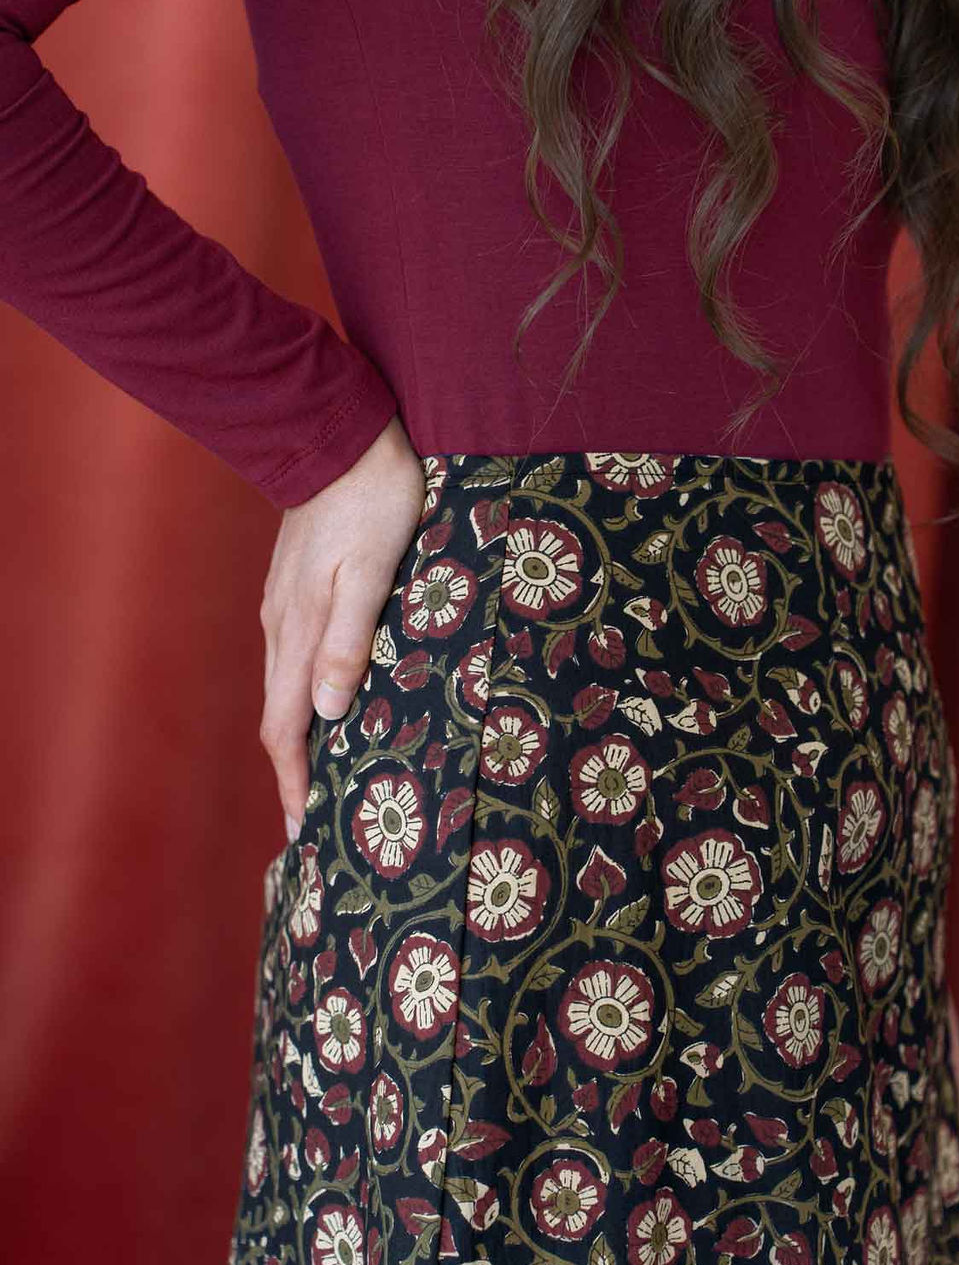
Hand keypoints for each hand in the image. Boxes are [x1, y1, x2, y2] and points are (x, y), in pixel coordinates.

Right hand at [258, 414, 425, 841]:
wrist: (338, 436)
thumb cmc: (372, 501)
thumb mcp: (373, 571)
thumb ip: (348, 639)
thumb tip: (330, 710)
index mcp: (298, 630)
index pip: (285, 726)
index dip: (295, 781)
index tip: (305, 829)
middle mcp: (280, 626)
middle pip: (279, 716)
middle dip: (294, 772)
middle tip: (314, 819)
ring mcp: (282, 606)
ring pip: (284, 688)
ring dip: (299, 736)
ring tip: (324, 772)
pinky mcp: (292, 589)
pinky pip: (291, 659)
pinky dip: (302, 696)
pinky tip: (325, 702)